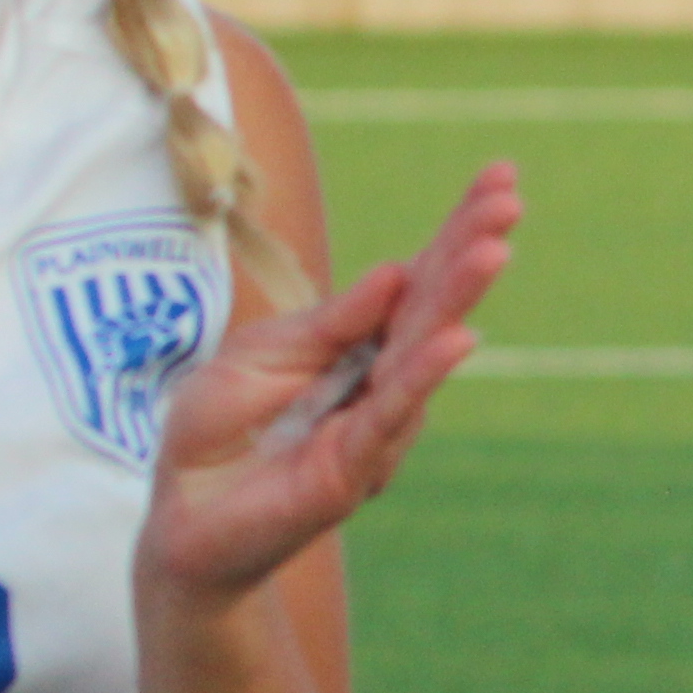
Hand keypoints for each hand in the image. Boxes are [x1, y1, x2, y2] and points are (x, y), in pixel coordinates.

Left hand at [139, 162, 520, 606]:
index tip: (501, 177)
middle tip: (509, 200)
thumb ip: (331, 322)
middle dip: (471, 250)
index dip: (456, 229)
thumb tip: (394, 271)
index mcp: (359, 342)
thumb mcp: (265, 352)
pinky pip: (391, 412)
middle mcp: (381, 380)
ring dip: (458, 300)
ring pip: (422, 352)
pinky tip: (457, 339)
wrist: (183, 515)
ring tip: (492, 251)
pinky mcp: (354, 467)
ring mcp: (376, 425)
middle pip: (433, 305)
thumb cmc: (220, 431)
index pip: (417, 277)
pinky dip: (424, 374)